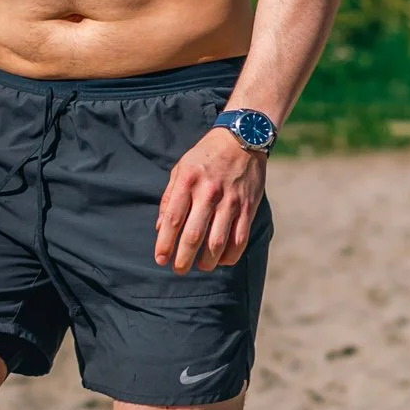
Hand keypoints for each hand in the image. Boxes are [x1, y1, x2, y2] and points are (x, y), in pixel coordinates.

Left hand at [154, 127, 267, 274]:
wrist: (242, 139)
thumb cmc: (205, 156)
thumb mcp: (180, 169)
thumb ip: (169, 198)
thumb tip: (160, 228)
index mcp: (188, 182)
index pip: (173, 219)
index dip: (165, 243)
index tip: (160, 259)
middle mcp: (209, 192)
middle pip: (194, 235)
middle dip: (183, 258)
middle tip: (178, 269)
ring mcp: (231, 201)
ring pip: (218, 242)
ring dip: (207, 261)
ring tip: (200, 266)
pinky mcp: (248, 207)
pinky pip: (239, 239)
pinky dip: (230, 255)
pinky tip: (221, 260)